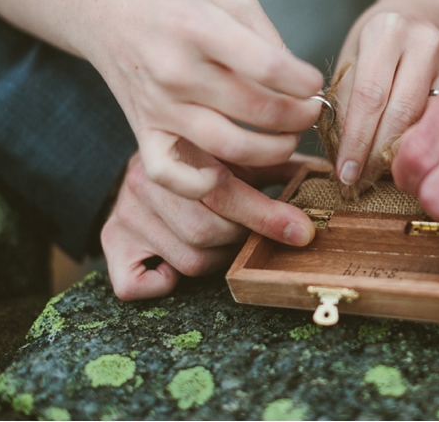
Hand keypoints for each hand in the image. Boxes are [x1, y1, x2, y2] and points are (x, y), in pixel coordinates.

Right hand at [86, 0, 323, 198]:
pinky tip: (224, 172)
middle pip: (257, 110)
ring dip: (274, 150)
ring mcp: (158, 105)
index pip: (269, 67)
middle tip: (310, 112)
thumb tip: (299, 84)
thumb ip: (267, 37)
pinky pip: (168, 174)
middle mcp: (176, 70)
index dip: (304, 82)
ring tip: (288, 137)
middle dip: (299, 117)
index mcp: (199, 27)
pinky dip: (199, 184)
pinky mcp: (143, 131)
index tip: (314, 83)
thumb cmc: (178, 2)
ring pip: (229, 147)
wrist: (108, 11)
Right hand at [101, 142, 328, 300]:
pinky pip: (137, 284)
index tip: (301, 233)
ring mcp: (126, 214)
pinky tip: (174, 267)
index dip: (269, 216)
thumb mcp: (238, 159)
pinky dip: (162, 284)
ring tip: (216, 240)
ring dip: (214, 259)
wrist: (142, 163)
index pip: (227, 191)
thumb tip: (327, 177)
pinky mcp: (111, 244)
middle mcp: (146, 180)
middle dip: (237, 238)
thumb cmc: (203, 165)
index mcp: (182, 154)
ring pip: (188, 259)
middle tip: (242, 231)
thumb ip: (278, 167)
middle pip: (208, 231)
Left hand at [332, 6, 438, 196]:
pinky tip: (413, 161)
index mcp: (386, 30)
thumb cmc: (380, 40)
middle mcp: (425, 42)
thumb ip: (347, 99)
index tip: (346, 173)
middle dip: (378, 155)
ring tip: (382, 177)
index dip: (356, 142)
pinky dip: (428, 145)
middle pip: (401, 114)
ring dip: (404, 156)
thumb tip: (344, 154)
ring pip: (429, 123)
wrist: (426, 13)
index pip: (369, 98)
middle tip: (361, 183)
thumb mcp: (353, 56)